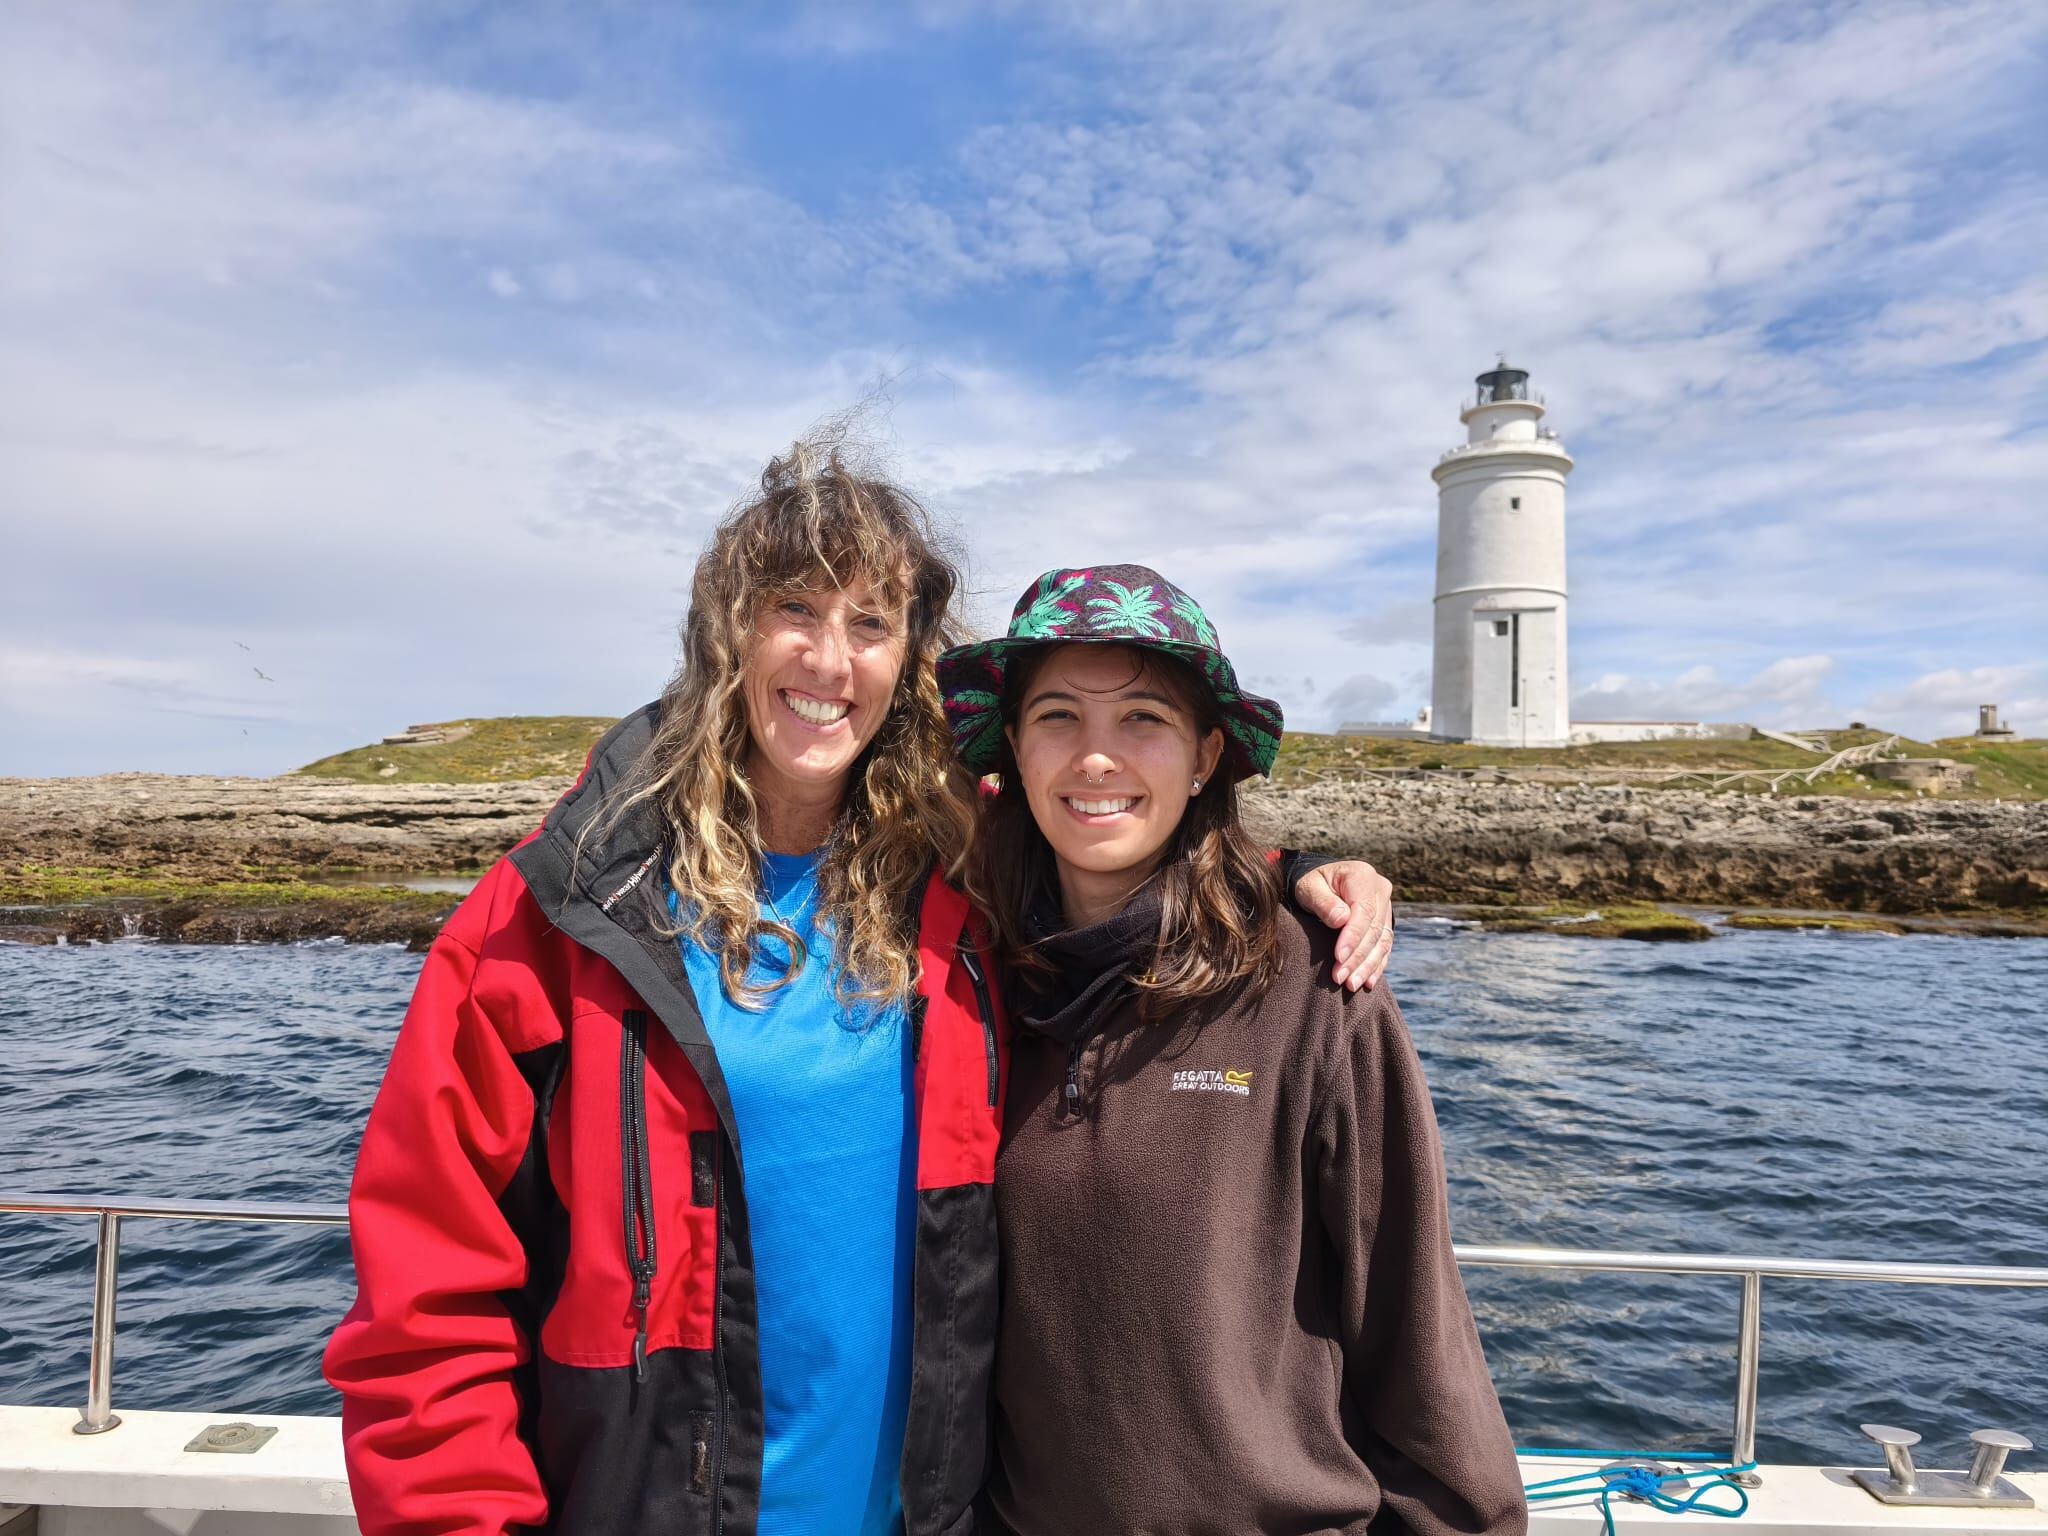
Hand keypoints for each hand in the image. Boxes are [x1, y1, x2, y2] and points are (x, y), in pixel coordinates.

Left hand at [1293, 860, 1393, 992]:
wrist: (1320, 881)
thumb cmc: (1310, 884)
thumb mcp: (1309, 888)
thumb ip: (1323, 902)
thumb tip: (1341, 920)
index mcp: (1362, 876)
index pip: (1363, 911)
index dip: (1353, 937)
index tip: (1338, 958)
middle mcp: (1380, 889)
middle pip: (1373, 929)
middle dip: (1357, 957)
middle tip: (1340, 977)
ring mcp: (1385, 906)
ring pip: (1381, 940)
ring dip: (1367, 966)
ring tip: (1352, 984)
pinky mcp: (1385, 921)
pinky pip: (1384, 945)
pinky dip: (1376, 965)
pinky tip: (1368, 982)